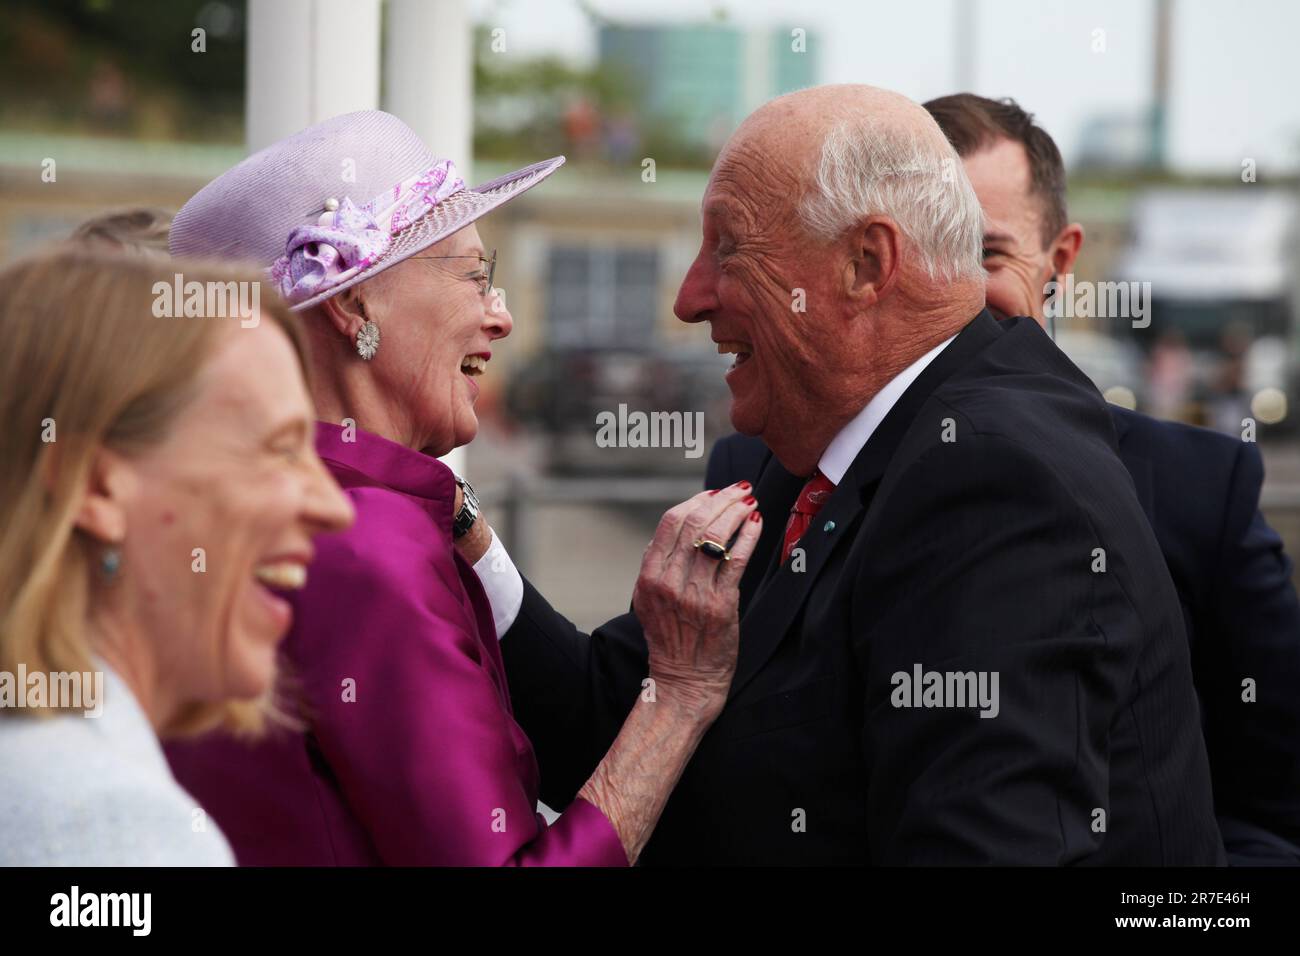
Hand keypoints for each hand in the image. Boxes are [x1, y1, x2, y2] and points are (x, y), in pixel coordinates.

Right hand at [632, 482, 762, 715]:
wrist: (685, 681)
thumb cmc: (670, 639)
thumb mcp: (648, 600)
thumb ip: (655, 566)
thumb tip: (667, 532)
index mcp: (649, 576)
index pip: (670, 522)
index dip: (696, 500)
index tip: (715, 492)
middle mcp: (668, 581)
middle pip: (694, 523)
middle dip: (721, 499)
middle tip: (740, 489)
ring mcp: (694, 593)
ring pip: (716, 537)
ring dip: (737, 512)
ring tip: (750, 503)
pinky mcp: (721, 605)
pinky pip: (737, 560)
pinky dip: (748, 536)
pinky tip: (757, 524)